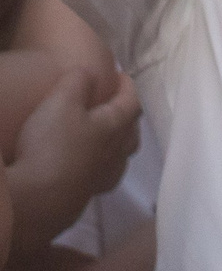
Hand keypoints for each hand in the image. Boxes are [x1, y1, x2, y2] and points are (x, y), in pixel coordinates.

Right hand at [5, 69, 139, 243]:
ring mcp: (103, 177)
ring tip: (105, 138)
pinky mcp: (86, 196)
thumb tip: (89, 70)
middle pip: (131, 133)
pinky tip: (89, 169)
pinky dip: (100, 167)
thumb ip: (77, 82)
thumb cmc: (53, 145)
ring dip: (116, 145)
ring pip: (120, 158)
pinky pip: (102, 177)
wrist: (39, 200)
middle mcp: (116, 153)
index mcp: (115, 126)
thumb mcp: (61, 103)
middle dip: (127, 117)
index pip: (131, 101)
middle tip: (115, 106)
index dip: (128, 86)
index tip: (121, 76)